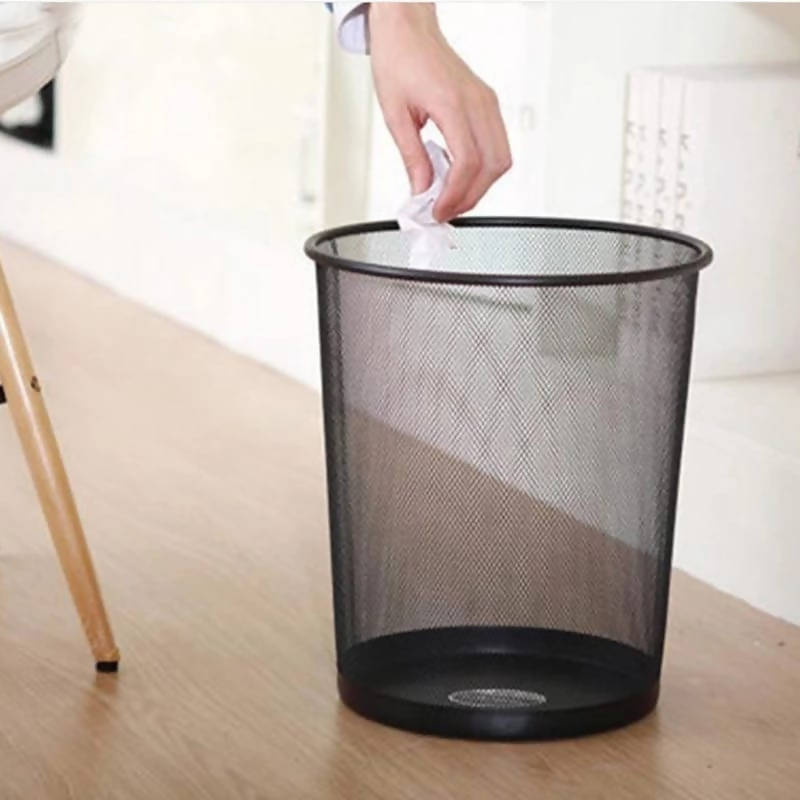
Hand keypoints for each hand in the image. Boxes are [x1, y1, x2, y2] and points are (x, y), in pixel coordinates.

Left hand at [368, 3, 511, 221]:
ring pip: (501, 158)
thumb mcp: (395, 114)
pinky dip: (482, 168)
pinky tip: (459, 175)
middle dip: (470, 196)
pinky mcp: (487, 104)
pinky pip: (497, 145)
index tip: (437, 211)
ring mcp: (486, 102)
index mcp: (452, 103)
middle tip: (445, 210)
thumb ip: (412, 157)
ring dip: (480, 185)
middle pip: (492, 165)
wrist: (408, 29)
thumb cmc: (399, 59)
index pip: (466, 162)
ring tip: (452, 197)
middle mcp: (477, 102)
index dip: (454, 195)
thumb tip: (421, 190)